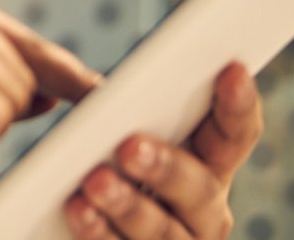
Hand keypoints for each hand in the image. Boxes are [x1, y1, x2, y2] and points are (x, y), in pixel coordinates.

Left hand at [64, 62, 262, 238]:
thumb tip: (97, 91)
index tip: (231, 71)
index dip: (238, 105)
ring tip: (95, 183)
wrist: (56, 220)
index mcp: (205, 161)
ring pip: (165, 232)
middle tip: (129, 147)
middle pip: (200, 189)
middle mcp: (202, 209)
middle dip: (166, 167)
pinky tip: (80, 212)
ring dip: (129, 207)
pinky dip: (102, 235)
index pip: (234, 133)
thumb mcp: (99, 128)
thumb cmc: (92, 161)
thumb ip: (108, 107)